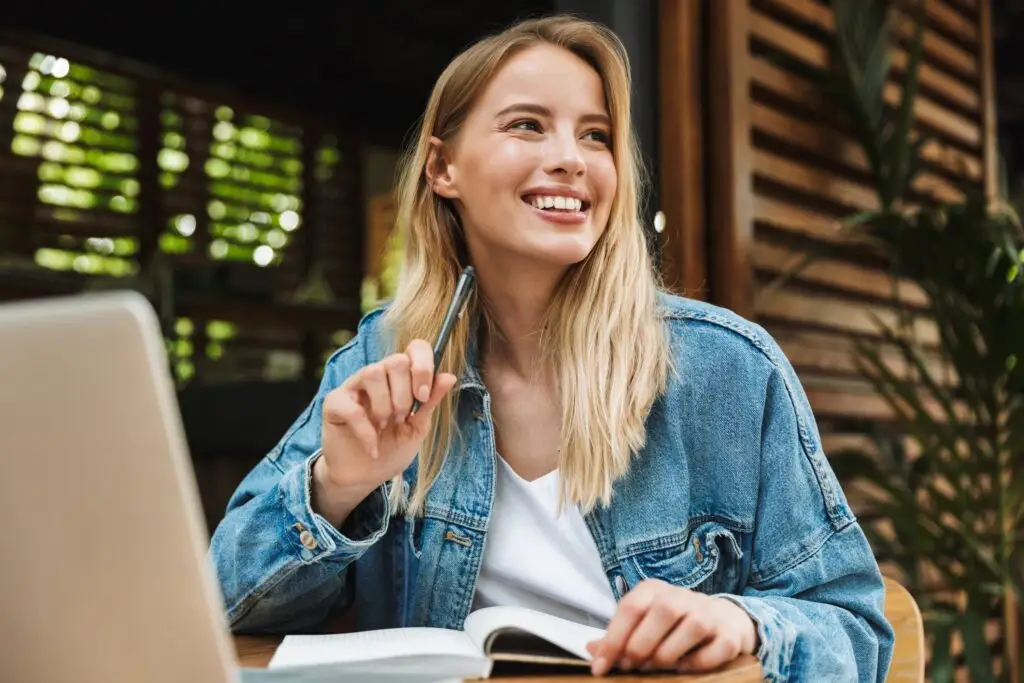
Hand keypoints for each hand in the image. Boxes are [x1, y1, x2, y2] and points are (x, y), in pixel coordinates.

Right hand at [313, 339, 457, 521]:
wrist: (366, 476)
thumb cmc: (392, 448)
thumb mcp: (418, 427)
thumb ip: (430, 401)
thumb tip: (449, 377)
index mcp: (400, 378)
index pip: (415, 348)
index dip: (423, 366)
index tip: (423, 396)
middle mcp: (377, 376)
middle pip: (395, 361)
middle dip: (404, 394)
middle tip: (402, 418)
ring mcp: (353, 387)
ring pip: (373, 372)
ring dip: (385, 405)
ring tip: (385, 426)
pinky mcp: (334, 404)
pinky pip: (352, 408)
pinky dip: (367, 432)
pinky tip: (372, 448)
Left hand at [586, 579, 757, 675]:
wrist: (723, 618)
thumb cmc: (673, 623)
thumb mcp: (643, 621)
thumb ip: (619, 636)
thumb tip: (592, 650)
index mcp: (654, 590)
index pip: (630, 609)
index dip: (612, 640)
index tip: (600, 668)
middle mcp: (681, 596)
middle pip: (657, 616)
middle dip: (639, 648)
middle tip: (631, 667)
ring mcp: (707, 613)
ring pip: (687, 631)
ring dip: (666, 656)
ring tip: (656, 666)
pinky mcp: (728, 635)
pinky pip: (710, 653)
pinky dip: (693, 664)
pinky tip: (682, 667)